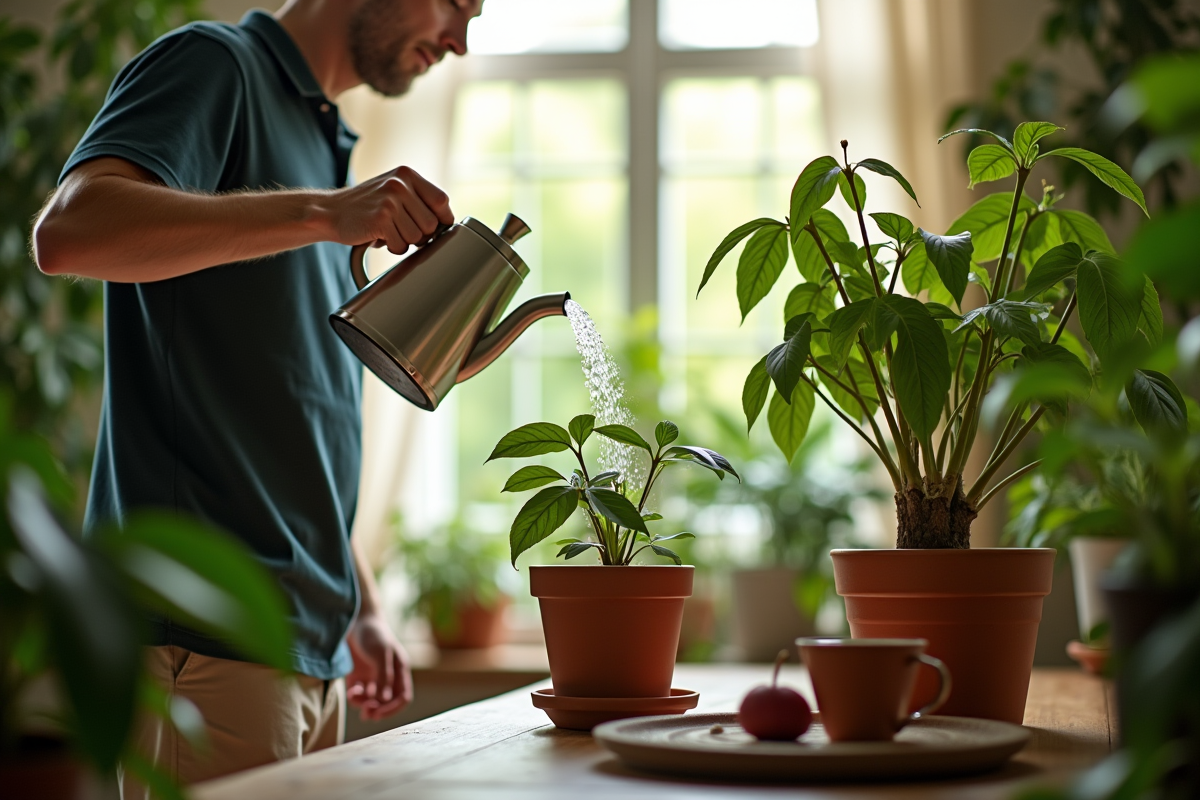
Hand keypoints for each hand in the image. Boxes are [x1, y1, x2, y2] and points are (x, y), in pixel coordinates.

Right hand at [324, 165, 453, 253]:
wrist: (330, 212)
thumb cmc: (365, 206)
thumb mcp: (393, 190)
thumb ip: (418, 199)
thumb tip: (447, 222)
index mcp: (407, 175)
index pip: (441, 200)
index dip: (442, 219)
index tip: (434, 228)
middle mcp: (400, 184)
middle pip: (432, 223)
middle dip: (421, 235)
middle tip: (402, 231)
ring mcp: (390, 201)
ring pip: (418, 237)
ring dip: (405, 242)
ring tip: (388, 232)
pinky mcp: (381, 219)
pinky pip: (401, 245)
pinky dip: (392, 248)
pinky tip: (379, 237)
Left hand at [345, 611, 413, 720]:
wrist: (354, 618)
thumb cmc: (373, 634)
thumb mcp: (381, 654)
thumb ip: (384, 676)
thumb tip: (384, 699)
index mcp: (400, 670)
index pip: (403, 697)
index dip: (393, 708)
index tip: (379, 714)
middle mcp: (388, 676)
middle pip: (387, 702)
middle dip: (377, 709)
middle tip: (367, 714)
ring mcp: (373, 677)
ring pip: (371, 701)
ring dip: (363, 703)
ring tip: (355, 696)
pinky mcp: (358, 676)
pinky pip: (359, 694)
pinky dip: (355, 696)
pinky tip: (351, 691)